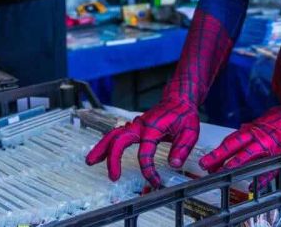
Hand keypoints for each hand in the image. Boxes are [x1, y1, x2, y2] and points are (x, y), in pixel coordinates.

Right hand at [85, 96, 199, 187]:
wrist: (178, 99)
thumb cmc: (183, 114)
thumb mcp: (190, 131)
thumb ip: (182, 148)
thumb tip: (173, 165)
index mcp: (153, 128)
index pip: (145, 153)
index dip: (148, 170)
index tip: (155, 181)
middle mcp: (140, 125)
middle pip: (119, 140)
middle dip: (113, 159)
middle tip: (113, 176)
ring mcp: (135, 125)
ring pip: (112, 135)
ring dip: (101, 148)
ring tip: (90, 161)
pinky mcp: (134, 126)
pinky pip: (116, 133)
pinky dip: (106, 143)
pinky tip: (100, 153)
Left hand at [199, 100, 280, 173]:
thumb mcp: (271, 116)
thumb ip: (257, 124)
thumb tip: (245, 127)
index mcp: (256, 126)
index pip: (233, 139)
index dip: (220, 150)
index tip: (209, 159)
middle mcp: (260, 133)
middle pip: (234, 146)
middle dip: (218, 156)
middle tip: (205, 166)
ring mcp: (272, 141)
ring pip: (248, 155)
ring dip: (234, 165)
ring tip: (221, 174)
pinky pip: (272, 165)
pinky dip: (264, 176)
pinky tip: (256, 184)